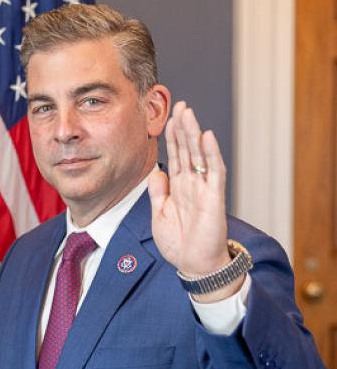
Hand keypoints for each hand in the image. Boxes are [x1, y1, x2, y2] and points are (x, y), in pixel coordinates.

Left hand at [148, 101, 238, 300]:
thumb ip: (158, 192)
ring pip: (200, 155)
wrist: (193, 264)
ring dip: (195, 133)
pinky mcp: (214, 198)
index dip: (172, 136)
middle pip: (188, 149)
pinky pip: (213, 172)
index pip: (175, 154)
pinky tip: (206, 137)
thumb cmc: (178, 242)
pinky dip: (210, 154)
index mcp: (179, 186)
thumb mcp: (159, 213)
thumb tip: (155, 170)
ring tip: (189, 113)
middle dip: (183, 127)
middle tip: (179, 104)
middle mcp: (193, 183)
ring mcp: (204, 189)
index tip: (167, 116)